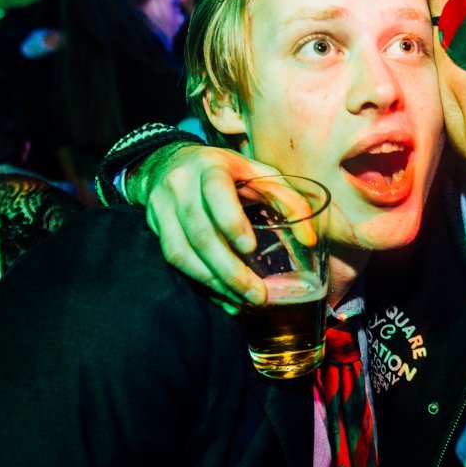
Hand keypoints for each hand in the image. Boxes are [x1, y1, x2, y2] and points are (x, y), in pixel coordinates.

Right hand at [134, 143, 286, 308]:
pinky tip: (226, 300)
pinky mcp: (155, 228)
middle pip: (200, 233)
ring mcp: (161, 208)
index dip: (231, 221)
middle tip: (258, 295)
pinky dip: (203, 284)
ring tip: (243, 302)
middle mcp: (180, 185)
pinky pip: (175, 262)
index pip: (216, 192)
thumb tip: (310, 239)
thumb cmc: (229, 172)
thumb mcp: (260, 174)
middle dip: (230, 270)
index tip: (250, 248)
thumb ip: (288, 201)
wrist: (171, 163)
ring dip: (215, 283)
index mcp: (210, 166)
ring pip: (182, 253)